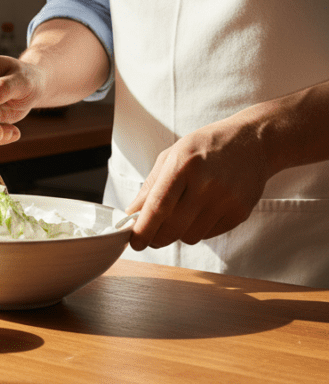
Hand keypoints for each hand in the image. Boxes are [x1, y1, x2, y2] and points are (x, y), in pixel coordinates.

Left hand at [125, 114, 272, 250]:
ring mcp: (226, 199)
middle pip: (173, 227)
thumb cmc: (205, 147)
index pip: (158, 207)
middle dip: (156, 239)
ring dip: (178, 234)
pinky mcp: (241, 211)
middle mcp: (205, 183)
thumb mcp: (171, 155)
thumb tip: (132, 214)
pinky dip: (198, 230)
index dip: (143, 229)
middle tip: (150, 238)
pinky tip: (200, 212)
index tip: (134, 241)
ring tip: (179, 217)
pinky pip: (209, 234)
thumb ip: (150, 186)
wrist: (252, 142)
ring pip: (191, 236)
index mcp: (183, 165)